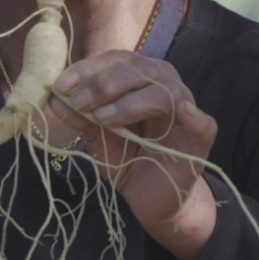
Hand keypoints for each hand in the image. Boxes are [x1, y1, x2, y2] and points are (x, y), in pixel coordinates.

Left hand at [50, 51, 220, 259]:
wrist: (149, 199)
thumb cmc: (127, 160)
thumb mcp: (98, 137)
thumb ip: (81, 117)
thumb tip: (54, 98)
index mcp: (141, 80)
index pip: (117, 60)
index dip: (89, 68)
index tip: (61, 85)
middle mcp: (165, 87)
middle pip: (140, 69)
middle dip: (104, 84)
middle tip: (79, 103)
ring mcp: (186, 111)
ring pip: (164, 91)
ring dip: (130, 101)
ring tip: (103, 119)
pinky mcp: (200, 139)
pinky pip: (204, 122)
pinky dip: (195, 115)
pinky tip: (183, 112)